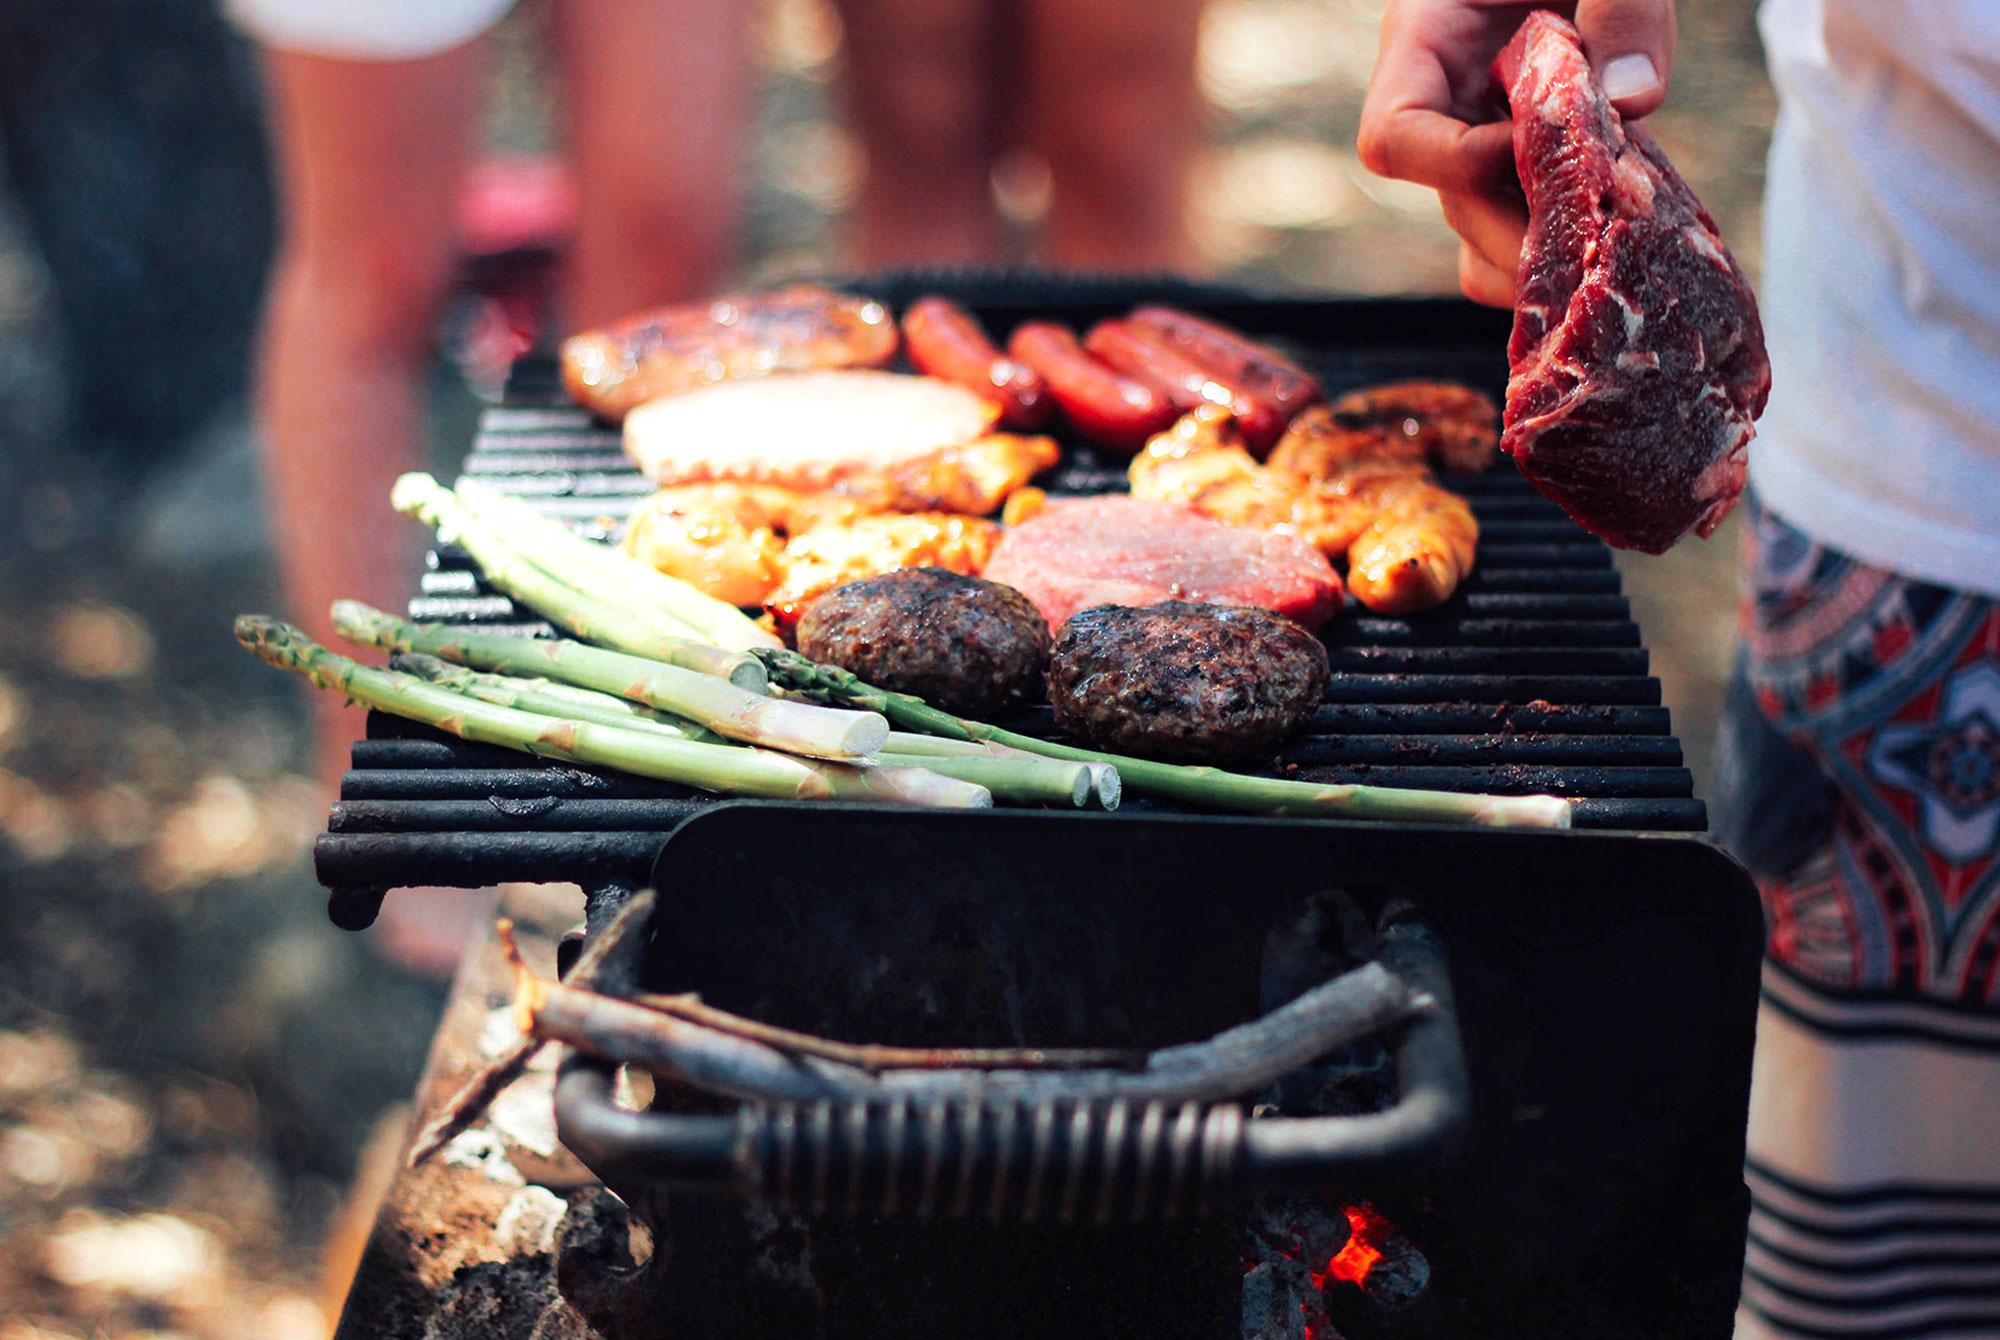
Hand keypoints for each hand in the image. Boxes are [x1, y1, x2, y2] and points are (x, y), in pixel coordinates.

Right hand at [1357, 0, 1677, 305]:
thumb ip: (1623, 7)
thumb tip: (1633, 100)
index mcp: (1428, 38)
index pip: (1395, 137)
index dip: (1458, 163)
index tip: (1541, 144)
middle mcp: (1449, 99)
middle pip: (1451, 204)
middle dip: (1522, 234)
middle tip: (1603, 248)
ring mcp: (1488, 134)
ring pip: (1483, 234)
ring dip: (1544, 259)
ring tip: (1617, 255)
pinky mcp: (1533, 155)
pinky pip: (1530, 226)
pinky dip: (1575, 247)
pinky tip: (1634, 232)